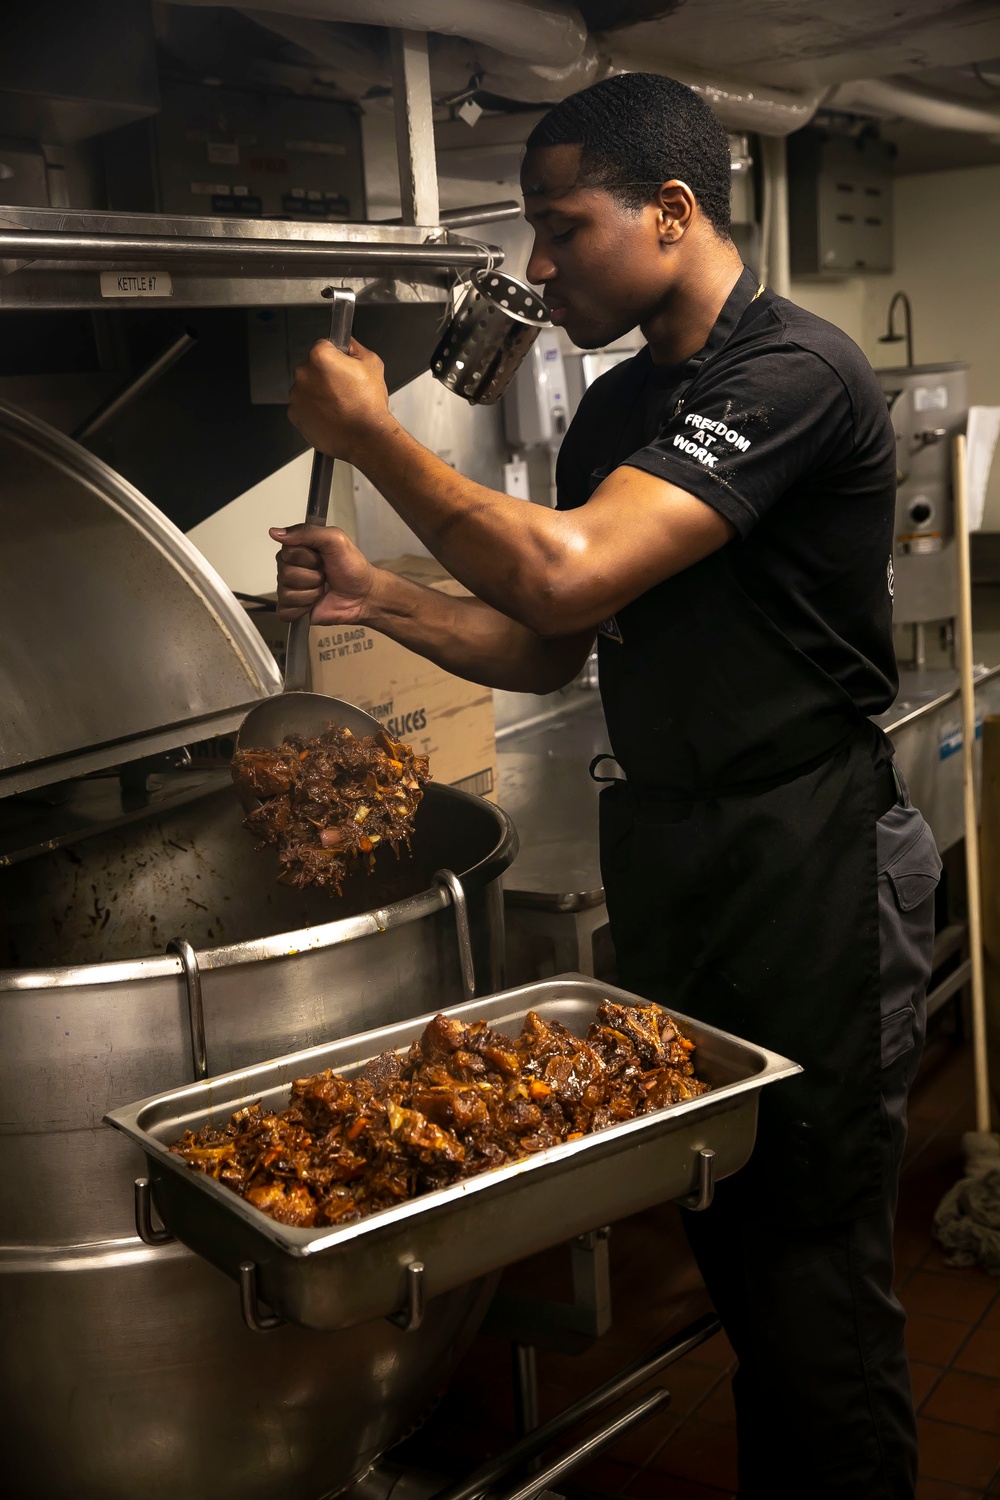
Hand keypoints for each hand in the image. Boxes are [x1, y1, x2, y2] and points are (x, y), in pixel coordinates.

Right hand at [270, 523, 378, 625]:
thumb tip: (276, 533)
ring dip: (311, 593)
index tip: (322, 559)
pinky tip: (314, 604)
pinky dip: (303, 609)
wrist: (364, 595)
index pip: (286, 553)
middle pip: (285, 574)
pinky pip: (285, 611)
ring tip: (323, 589)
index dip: (307, 558)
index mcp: (297, 550)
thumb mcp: (335, 539)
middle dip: (311, 576)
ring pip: (287, 593)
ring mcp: (290, 590)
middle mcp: (290, 569)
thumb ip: (307, 532)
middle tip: (325, 575)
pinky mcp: (293, 609)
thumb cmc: (352, 567)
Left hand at [288, 337, 391, 460]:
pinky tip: (329, 416)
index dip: (336, 357)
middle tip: (343, 390)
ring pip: (306, 388)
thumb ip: (356, 348)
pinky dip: (312, 411)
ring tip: (337, 406)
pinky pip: (302, 407)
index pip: (323, 346)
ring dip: (317, 393)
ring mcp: (297, 395)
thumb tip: (347, 344)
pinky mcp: (294, 415)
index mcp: (320, 357)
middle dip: (324, 376)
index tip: (343, 369)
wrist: (365, 438)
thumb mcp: (373, 364)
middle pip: (312, 367)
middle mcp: (303, 374)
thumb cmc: (369, 404)